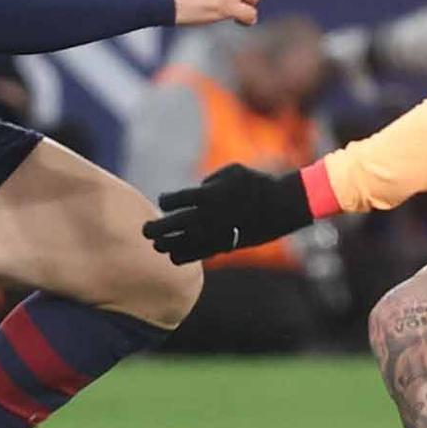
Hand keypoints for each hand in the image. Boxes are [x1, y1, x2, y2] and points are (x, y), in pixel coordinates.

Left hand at [143, 163, 311, 265]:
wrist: (281, 207)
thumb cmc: (256, 184)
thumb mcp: (232, 171)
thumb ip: (209, 181)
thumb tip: (195, 193)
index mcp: (208, 195)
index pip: (175, 200)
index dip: (166, 201)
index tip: (165, 201)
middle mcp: (208, 216)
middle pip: (172, 226)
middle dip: (154, 229)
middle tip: (145, 230)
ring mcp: (215, 234)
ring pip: (180, 246)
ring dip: (166, 245)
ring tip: (158, 244)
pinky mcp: (223, 247)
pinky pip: (196, 256)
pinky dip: (182, 255)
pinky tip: (174, 253)